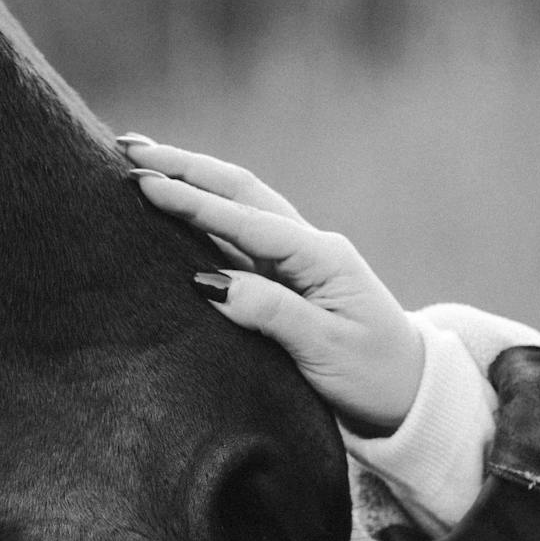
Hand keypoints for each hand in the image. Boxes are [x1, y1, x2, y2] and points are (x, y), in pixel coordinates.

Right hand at [119, 136, 423, 436]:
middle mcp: (308, 246)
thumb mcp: (326, 349)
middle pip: (239, 192)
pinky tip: (175, 203)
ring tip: (141, 160)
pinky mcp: (287, 276)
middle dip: (184, 167)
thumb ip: (271, 312)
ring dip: (191, 180)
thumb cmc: (374, 374)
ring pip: (237, 206)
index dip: (192, 201)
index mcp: (321, 257)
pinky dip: (203, 212)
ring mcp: (297, 258)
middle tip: (128, 148)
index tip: (143, 182)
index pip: (245, 220)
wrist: (411, 392)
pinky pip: (237, 236)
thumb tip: (209, 284)